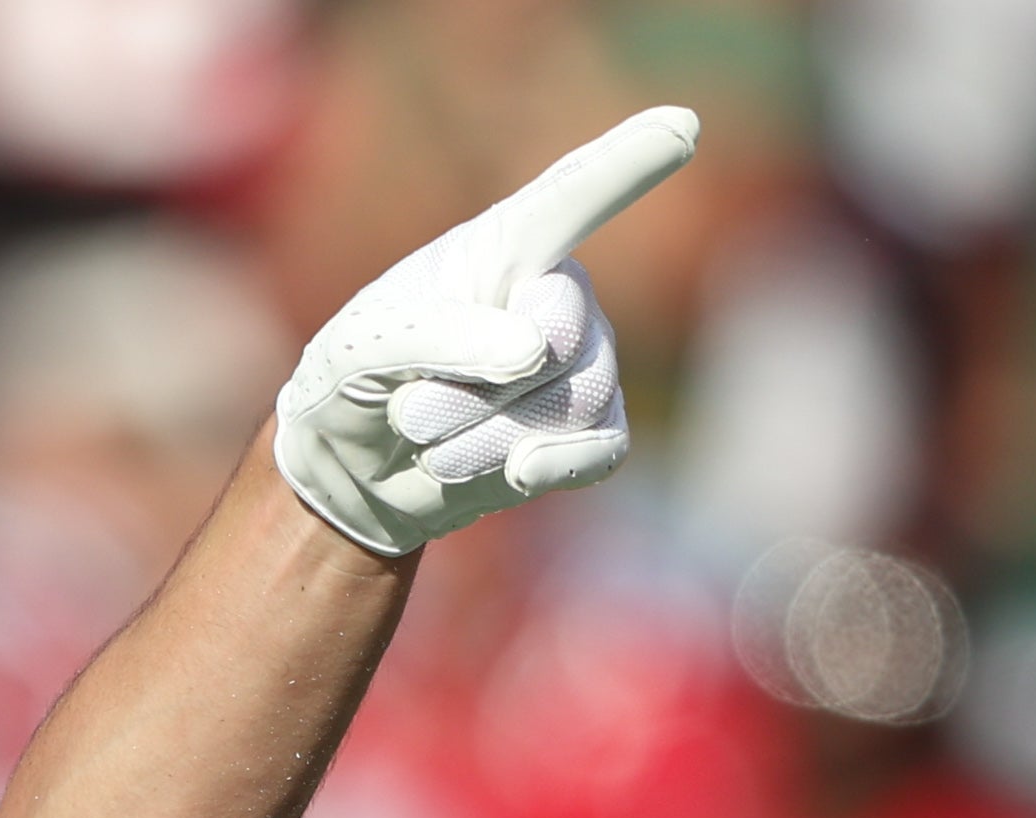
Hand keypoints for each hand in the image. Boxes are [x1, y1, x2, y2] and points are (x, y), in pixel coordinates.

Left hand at [272, 107, 696, 555]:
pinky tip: (515, 472)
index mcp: (504, 244)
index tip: (680, 127)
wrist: (355, 466)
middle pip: (561, 332)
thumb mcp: (360, 349)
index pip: (572, 196)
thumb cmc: (357, 380)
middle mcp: (559, 291)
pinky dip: (552, 466)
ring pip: (575, 399)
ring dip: (485, 436)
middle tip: (410, 407)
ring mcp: (583, 359)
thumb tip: (533, 351)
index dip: (626, 163)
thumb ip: (438, 336)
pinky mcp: (588, 429)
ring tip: (427, 438)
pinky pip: (603, 446)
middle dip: (474, 388)